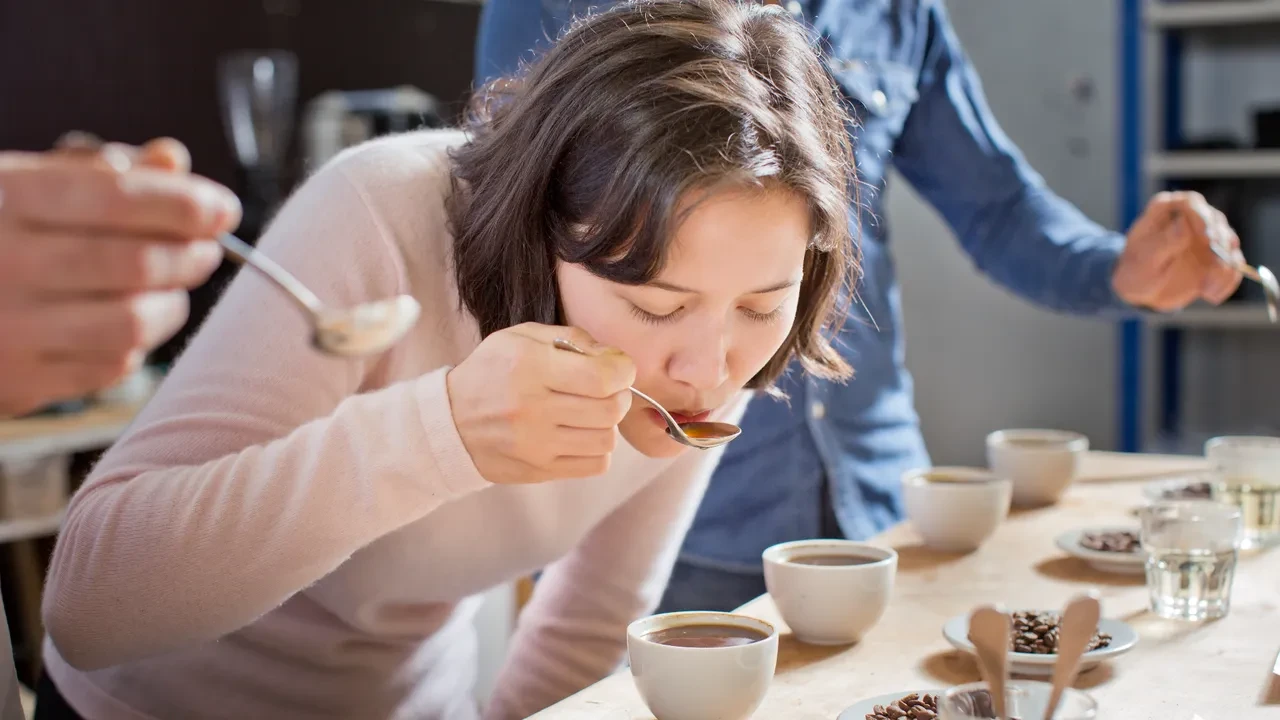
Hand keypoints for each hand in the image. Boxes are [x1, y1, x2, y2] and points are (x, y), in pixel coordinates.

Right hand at [0, 137, 240, 415]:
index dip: (185, 204)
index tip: (223, 208)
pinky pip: (110, 367)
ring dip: (172, 304)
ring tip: (174, 288)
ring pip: (134, 323)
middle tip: (206, 249)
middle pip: (137, 264)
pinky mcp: (16, 382)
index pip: (118, 198)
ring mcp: (7, 328)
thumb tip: (172, 158)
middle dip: (192, 255)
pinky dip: (136, 344)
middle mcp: (1, 262)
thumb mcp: (21, 184)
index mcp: (3, 198)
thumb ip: (97, 170)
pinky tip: (129, 324)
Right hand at [446, 323, 634, 483]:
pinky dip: (597, 449)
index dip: (623, 371)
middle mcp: (532, 409)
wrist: (450, 422)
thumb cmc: (492, 372)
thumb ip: (571, 338)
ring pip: (606, 439)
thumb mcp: (521, 337)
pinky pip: (595, 464)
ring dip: (606, 423)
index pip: (602, 377)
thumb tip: (613, 358)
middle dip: (619, 395)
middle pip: (610, 409)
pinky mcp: (539, 471)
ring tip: (590, 412)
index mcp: (530, 367)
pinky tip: (580, 434)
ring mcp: (536, 445)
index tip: (617, 368)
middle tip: (606, 389)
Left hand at [1112, 190, 1242, 311]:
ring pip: (1229, 242)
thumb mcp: (1144, 261)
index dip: (1202, 217)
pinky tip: (1211, 296)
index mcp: (1165, 210)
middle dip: (1220, 243)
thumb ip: (1163, 242)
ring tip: (1206, 290)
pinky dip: (1228, 280)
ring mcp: (1207, 235)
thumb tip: (1183, 224)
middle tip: (1216, 265)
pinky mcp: (1218, 255)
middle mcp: (1190, 217)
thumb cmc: (1135, 271)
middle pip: (1215, 221)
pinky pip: (1233, 264)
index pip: (1191, 203)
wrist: (1142, 290)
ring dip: (1225, 266)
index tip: (1207, 238)